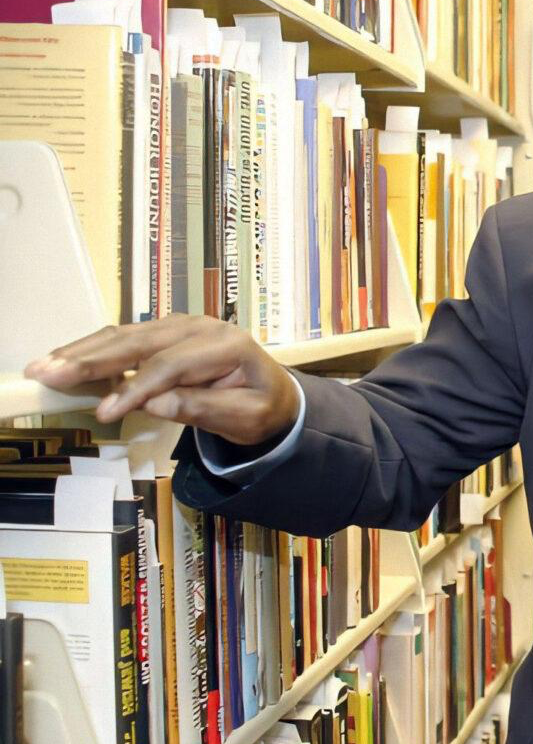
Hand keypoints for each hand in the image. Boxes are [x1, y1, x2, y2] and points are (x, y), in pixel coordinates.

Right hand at [24, 314, 300, 446]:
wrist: (276, 394)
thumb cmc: (262, 408)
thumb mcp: (245, 417)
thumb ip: (204, 408)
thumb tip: (156, 403)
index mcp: (227, 346)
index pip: (171, 365)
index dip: (135, 389)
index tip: (105, 413)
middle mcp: (201, 327)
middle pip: (140, 341)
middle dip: (92, 360)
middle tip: (50, 375)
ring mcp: (181, 326)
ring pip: (125, 334)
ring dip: (83, 351)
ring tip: (45, 366)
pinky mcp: (165, 333)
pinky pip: (125, 338)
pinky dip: (94, 348)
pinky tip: (65, 359)